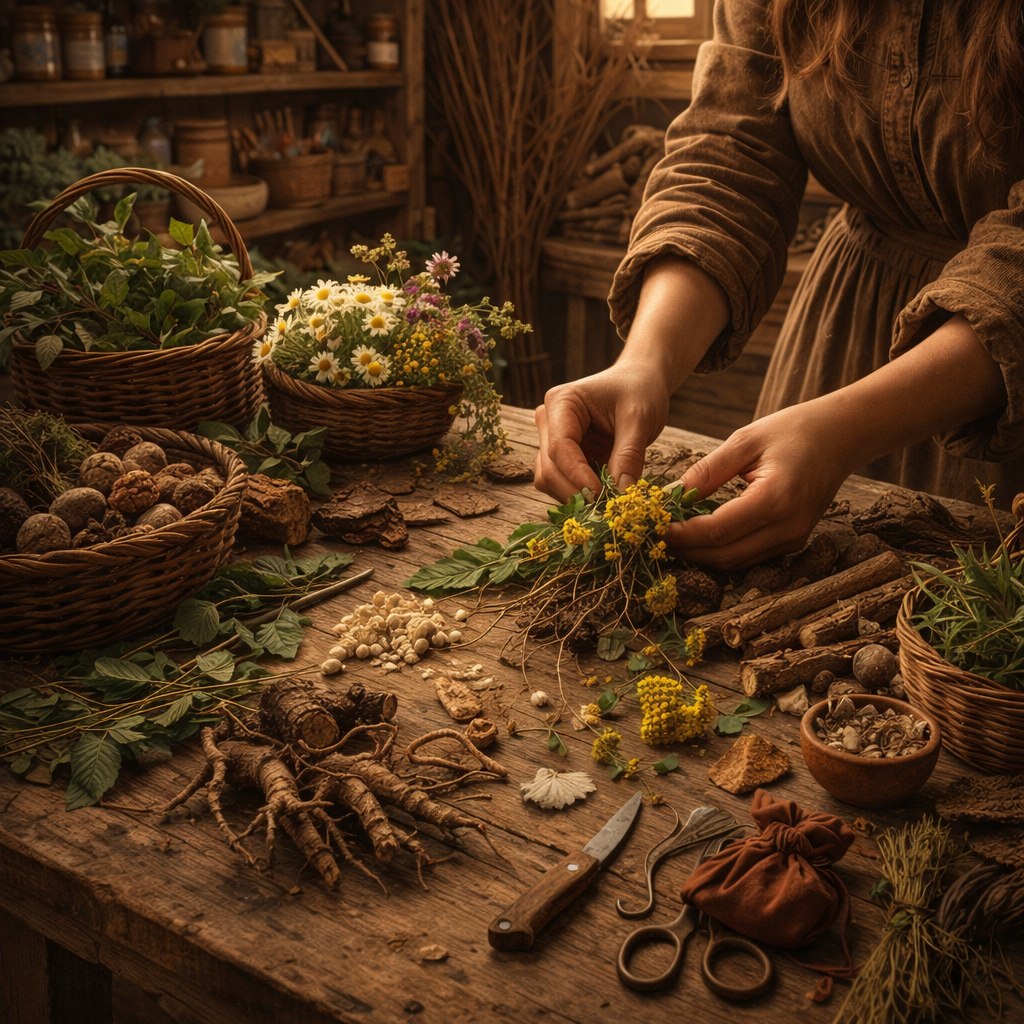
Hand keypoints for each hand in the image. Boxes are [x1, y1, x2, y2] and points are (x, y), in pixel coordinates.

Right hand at [534, 364, 670, 500]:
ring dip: (576, 496)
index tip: (601, 495)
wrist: (640, 383)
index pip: (559, 447)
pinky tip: (603, 495)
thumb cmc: (639, 391)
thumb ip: (628, 455)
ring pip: (549, 480)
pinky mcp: (562, 457)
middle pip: (549, 468)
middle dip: (576, 491)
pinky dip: (580, 494)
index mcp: (562, 403)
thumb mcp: (640, 418)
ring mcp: (551, 440)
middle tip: (607, 507)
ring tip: (607, 501)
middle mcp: (548, 421)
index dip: (577, 475)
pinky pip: (562, 484)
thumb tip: (621, 494)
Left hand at [667, 402, 857, 568]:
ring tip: (671, 539)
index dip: (681, 534)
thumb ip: (706, 472)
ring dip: (701, 555)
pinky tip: (699, 537)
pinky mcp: (794, 542)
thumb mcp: (745, 441)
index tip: (653, 527)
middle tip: (654, 538)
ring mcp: (794, 539)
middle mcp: (788, 527)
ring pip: (736, 562)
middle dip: (686, 551)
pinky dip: (721, 551)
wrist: (842, 436)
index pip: (717, 531)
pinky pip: (750, 556)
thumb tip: (669, 496)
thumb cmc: (793, 430)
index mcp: (775, 499)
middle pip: (724, 555)